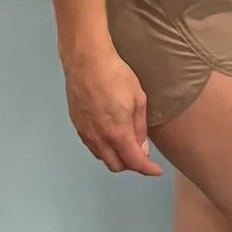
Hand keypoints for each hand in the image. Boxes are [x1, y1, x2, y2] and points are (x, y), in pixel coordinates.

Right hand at [64, 47, 160, 175]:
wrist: (87, 61)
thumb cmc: (115, 75)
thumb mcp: (139, 100)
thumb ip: (140, 128)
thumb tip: (142, 148)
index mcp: (118, 133)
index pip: (134, 162)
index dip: (148, 169)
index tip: (155, 170)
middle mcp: (99, 138)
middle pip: (116, 165)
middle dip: (131, 164)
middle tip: (142, 154)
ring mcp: (85, 133)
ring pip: (102, 157)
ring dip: (115, 156)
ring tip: (127, 144)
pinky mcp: (76, 125)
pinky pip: (91, 145)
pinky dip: (103, 147)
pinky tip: (110, 135)